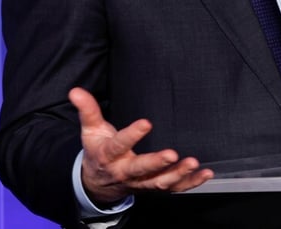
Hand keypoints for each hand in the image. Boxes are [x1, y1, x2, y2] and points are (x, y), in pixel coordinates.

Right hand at [69, 87, 213, 205]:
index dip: (132, 135)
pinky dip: (190, 183)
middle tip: (172, 154)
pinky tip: (205, 174)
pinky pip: (174, 188)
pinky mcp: (155, 187)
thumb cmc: (99, 151)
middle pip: (141, 169)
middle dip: (156, 163)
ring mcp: (141, 183)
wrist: (98, 183)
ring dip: (177, 174)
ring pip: (159, 182)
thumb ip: (88, 110)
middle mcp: (125, 172)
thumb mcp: (91, 131)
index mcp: (110, 156)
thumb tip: (76, 91)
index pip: (119, 145)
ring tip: (192, 163)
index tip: (146, 123)